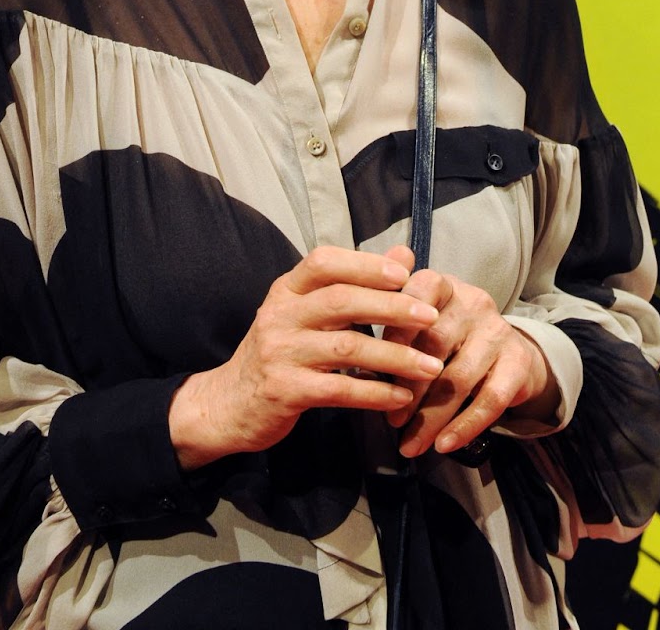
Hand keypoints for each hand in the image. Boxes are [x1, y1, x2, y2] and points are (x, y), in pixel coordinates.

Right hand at [168, 245, 444, 468]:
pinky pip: (339, 391)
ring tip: (431, 366)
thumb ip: (355, 284)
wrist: (228, 403)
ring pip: (346, 349)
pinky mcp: (284, 391)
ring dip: (394, 357)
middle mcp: (279, 314)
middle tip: (431, 317)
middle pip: (341, 301)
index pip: (324, 262)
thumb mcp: (308, 311)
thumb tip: (404, 255)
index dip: (365, 265)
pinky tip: (401, 397)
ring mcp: (280, 353)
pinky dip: (375, 393)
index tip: (405, 274)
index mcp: (286, 289)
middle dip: (392, 308)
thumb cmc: (281, 350)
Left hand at [381, 266, 560, 457]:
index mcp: (442, 285)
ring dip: (432, 417)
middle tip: (391, 421)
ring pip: (460, 378)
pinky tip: (444, 445)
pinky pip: (491, 399)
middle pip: (436, 344)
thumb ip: (390, 335)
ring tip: (410, 444)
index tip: (371, 362)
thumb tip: (354, 363)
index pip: (417, 296)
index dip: (395, 329)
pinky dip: (465, 426)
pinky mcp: (519, 362)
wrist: (511, 354)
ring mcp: (498, 330)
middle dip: (409, 387)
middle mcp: (473, 301)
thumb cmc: (450, 340)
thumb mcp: (422, 326)